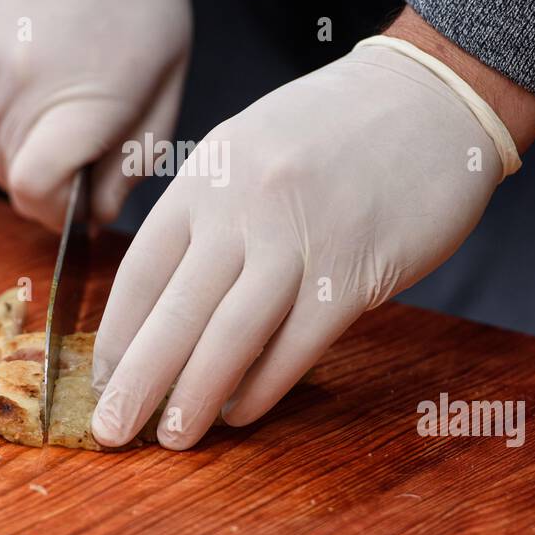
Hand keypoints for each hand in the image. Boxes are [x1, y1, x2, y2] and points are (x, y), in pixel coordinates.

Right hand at [0, 0, 190, 228]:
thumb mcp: (167, 69)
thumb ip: (134, 153)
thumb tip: (95, 212)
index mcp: (78, 99)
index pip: (38, 195)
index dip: (61, 210)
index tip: (85, 197)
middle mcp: (14, 91)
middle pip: (14, 179)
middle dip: (52, 178)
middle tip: (89, 138)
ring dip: (27, 143)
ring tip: (66, 88)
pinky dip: (3, 112)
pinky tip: (36, 65)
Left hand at [89, 34, 524, 448]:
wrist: (431, 96)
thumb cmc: (337, 127)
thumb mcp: (250, 147)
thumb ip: (211, 212)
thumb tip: (172, 298)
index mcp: (209, 173)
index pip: (143, 268)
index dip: (117, 332)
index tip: (102, 377)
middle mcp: (243, 205)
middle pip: (176, 311)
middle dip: (138, 381)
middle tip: (111, 431)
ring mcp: (300, 238)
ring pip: (231, 336)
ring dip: (195, 396)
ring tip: (172, 438)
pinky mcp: (356, 271)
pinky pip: (297, 343)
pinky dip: (264, 386)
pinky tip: (241, 411)